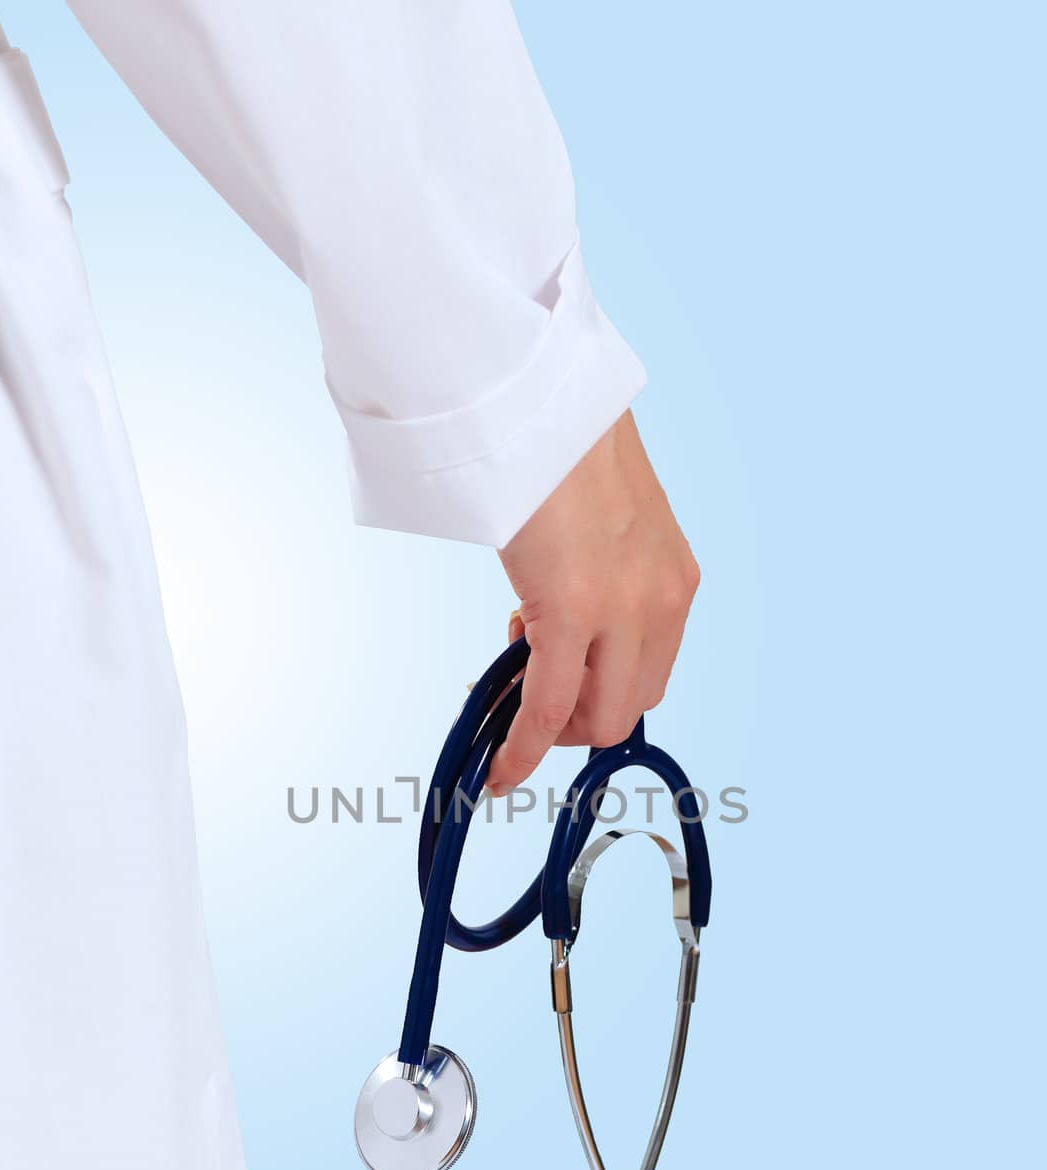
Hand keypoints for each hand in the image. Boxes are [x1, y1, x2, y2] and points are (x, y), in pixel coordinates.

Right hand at [487, 410, 699, 795]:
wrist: (534, 396)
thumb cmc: (556, 445)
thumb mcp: (607, 519)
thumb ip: (604, 573)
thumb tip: (562, 606)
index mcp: (676, 578)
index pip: (651, 674)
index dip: (600, 694)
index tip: (556, 686)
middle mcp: (663, 601)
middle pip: (629, 706)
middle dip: (578, 718)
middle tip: (529, 688)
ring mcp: (624, 610)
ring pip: (597, 719)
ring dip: (552, 727)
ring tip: (511, 678)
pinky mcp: (573, 611)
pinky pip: (550, 707)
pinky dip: (524, 748)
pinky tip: (500, 766)